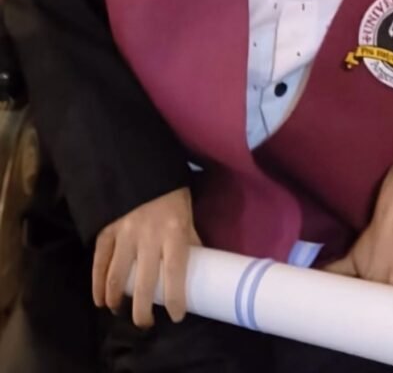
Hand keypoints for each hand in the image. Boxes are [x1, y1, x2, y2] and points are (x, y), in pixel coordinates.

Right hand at [92, 186, 200, 327]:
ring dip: (117, 300)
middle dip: (143, 311)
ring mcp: (125, 233)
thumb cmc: (170, 193)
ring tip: (120, 311)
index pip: (175, 272)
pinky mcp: (107, 230)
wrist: (141, 166)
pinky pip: (100, 262)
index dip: (175, 298)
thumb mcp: (186, 214)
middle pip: (144, 283)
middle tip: (145, 323)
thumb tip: (197, 265)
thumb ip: (189, 239)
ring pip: (118, 276)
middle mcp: (149, 236)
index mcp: (174, 231)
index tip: (176, 316)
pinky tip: (100, 299)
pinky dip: (97, 284)